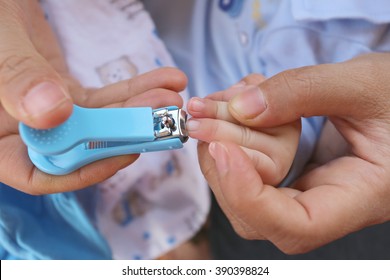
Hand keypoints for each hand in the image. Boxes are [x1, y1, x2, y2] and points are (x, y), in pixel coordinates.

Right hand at [0, 1, 185, 193]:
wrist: (2, 1)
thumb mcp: (0, 49)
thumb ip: (19, 81)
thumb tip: (56, 113)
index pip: (36, 174)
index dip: (82, 171)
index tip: (124, 153)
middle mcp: (25, 130)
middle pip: (82, 146)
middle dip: (128, 132)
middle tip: (164, 117)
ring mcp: (50, 114)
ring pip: (100, 122)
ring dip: (139, 109)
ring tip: (171, 96)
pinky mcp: (69, 95)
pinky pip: (104, 99)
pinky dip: (133, 90)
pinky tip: (163, 81)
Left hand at [199, 53, 389, 253]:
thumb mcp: (362, 84)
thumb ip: (302, 92)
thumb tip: (241, 108)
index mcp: (361, 196)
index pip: (296, 227)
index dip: (249, 196)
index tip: (222, 148)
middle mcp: (327, 204)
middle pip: (256, 213)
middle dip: (222, 164)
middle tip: (204, 115)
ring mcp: (306, 190)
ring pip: (246, 191)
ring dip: (221, 145)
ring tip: (222, 101)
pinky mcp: (291, 173)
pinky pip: (249, 168)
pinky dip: (232, 138)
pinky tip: (235, 105)